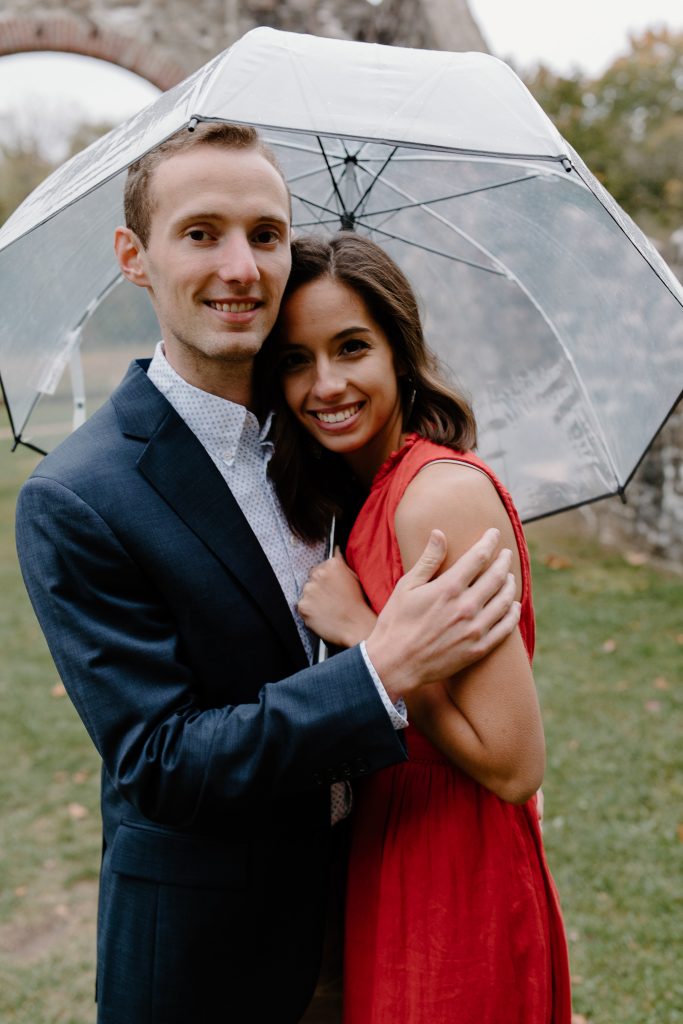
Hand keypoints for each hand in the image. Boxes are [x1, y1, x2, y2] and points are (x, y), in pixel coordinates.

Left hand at [298, 549, 376, 647]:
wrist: (356, 626)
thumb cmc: (358, 603)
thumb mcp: (354, 577)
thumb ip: (341, 562)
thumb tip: (336, 549)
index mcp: (332, 564)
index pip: (320, 568)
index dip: (325, 580)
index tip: (332, 589)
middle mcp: (318, 574)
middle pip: (311, 579)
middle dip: (318, 588)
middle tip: (330, 600)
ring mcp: (309, 590)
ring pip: (306, 593)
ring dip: (313, 599)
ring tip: (328, 608)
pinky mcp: (303, 605)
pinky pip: (302, 606)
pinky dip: (310, 611)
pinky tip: (322, 615)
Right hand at [365, 528, 519, 701]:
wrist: (395, 664)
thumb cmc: (396, 622)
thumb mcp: (406, 586)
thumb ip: (428, 560)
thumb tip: (440, 533)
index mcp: (448, 588)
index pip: (478, 557)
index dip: (489, 542)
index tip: (494, 534)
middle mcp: (466, 607)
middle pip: (497, 577)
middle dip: (504, 561)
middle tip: (507, 554)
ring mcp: (474, 630)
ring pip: (505, 601)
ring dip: (510, 585)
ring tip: (510, 577)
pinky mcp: (478, 649)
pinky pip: (505, 628)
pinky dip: (512, 614)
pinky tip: (513, 606)